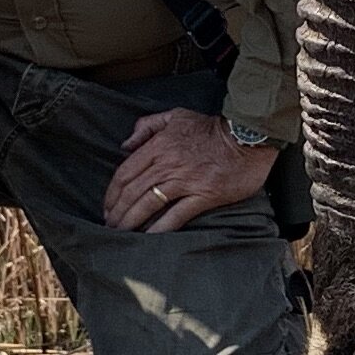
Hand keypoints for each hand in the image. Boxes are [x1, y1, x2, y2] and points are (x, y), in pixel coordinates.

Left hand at [103, 107, 279, 233]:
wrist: (247, 137)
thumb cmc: (211, 127)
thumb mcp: (175, 116)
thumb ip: (147, 126)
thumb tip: (125, 145)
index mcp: (158, 146)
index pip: (125, 173)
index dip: (112, 193)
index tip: (107, 206)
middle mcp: (167, 165)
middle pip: (133, 192)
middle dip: (118, 211)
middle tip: (110, 225)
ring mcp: (185, 182)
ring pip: (149, 204)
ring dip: (132, 221)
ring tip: (122, 233)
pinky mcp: (204, 196)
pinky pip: (176, 216)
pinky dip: (160, 228)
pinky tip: (149, 238)